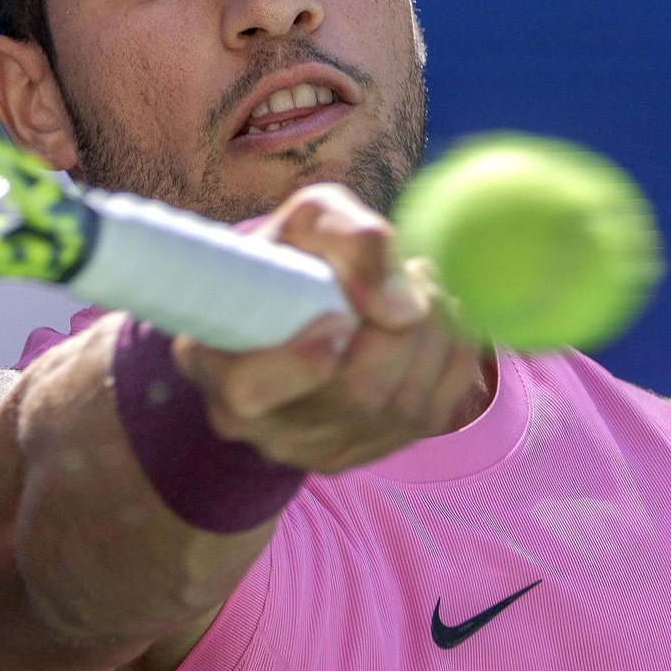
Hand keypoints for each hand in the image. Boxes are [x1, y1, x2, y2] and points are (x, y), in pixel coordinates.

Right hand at [168, 183, 487, 473]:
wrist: (299, 298)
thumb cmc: (293, 255)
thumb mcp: (307, 220)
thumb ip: (348, 239)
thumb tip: (401, 309)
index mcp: (218, 367)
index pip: (248, 389)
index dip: (299, 359)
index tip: (338, 313)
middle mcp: (263, 425)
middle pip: (353, 395)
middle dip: (403, 329)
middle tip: (414, 272)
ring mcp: (318, 448)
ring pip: (403, 407)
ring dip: (436, 336)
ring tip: (425, 285)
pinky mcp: (370, 450)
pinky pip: (435, 415)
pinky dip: (452, 359)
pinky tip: (438, 320)